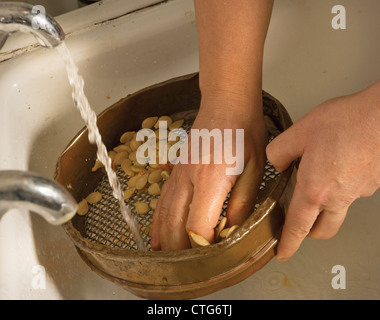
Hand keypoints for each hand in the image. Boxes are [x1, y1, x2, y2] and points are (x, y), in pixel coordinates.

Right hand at [151, 94, 267, 249]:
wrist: (226, 105)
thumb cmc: (243, 132)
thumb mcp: (254, 168)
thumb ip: (241, 201)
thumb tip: (232, 227)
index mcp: (210, 179)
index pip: (197, 225)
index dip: (202, 246)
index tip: (211, 257)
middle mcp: (188, 180)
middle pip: (175, 225)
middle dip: (181, 251)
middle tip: (187, 268)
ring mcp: (178, 175)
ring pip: (164, 214)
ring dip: (165, 239)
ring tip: (166, 259)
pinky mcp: (176, 172)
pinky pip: (162, 201)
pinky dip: (158, 221)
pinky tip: (157, 234)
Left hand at [266, 82, 379, 260]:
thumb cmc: (347, 122)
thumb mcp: (299, 133)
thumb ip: (279, 152)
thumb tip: (277, 163)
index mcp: (315, 190)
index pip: (298, 227)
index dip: (288, 243)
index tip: (282, 253)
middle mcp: (338, 197)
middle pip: (323, 229)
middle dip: (308, 233)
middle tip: (299, 226)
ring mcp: (358, 192)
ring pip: (338, 211)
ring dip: (325, 210)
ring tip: (315, 187)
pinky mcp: (371, 183)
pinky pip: (351, 193)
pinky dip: (340, 189)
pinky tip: (335, 168)